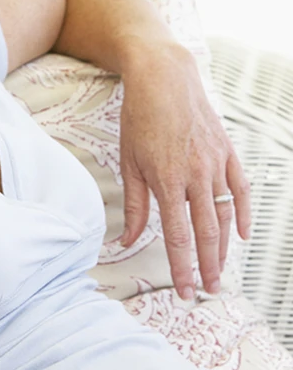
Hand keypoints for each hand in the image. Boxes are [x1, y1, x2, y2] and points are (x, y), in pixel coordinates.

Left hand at [118, 43, 250, 299]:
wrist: (164, 78)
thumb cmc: (140, 118)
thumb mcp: (128, 161)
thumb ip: (133, 205)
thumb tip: (126, 240)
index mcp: (167, 180)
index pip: (177, 236)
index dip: (182, 267)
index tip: (186, 291)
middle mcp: (196, 175)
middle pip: (206, 232)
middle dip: (208, 266)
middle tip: (209, 291)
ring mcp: (216, 164)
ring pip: (225, 215)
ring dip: (223, 246)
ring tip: (220, 270)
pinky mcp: (228, 152)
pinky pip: (240, 189)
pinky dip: (243, 213)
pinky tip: (241, 234)